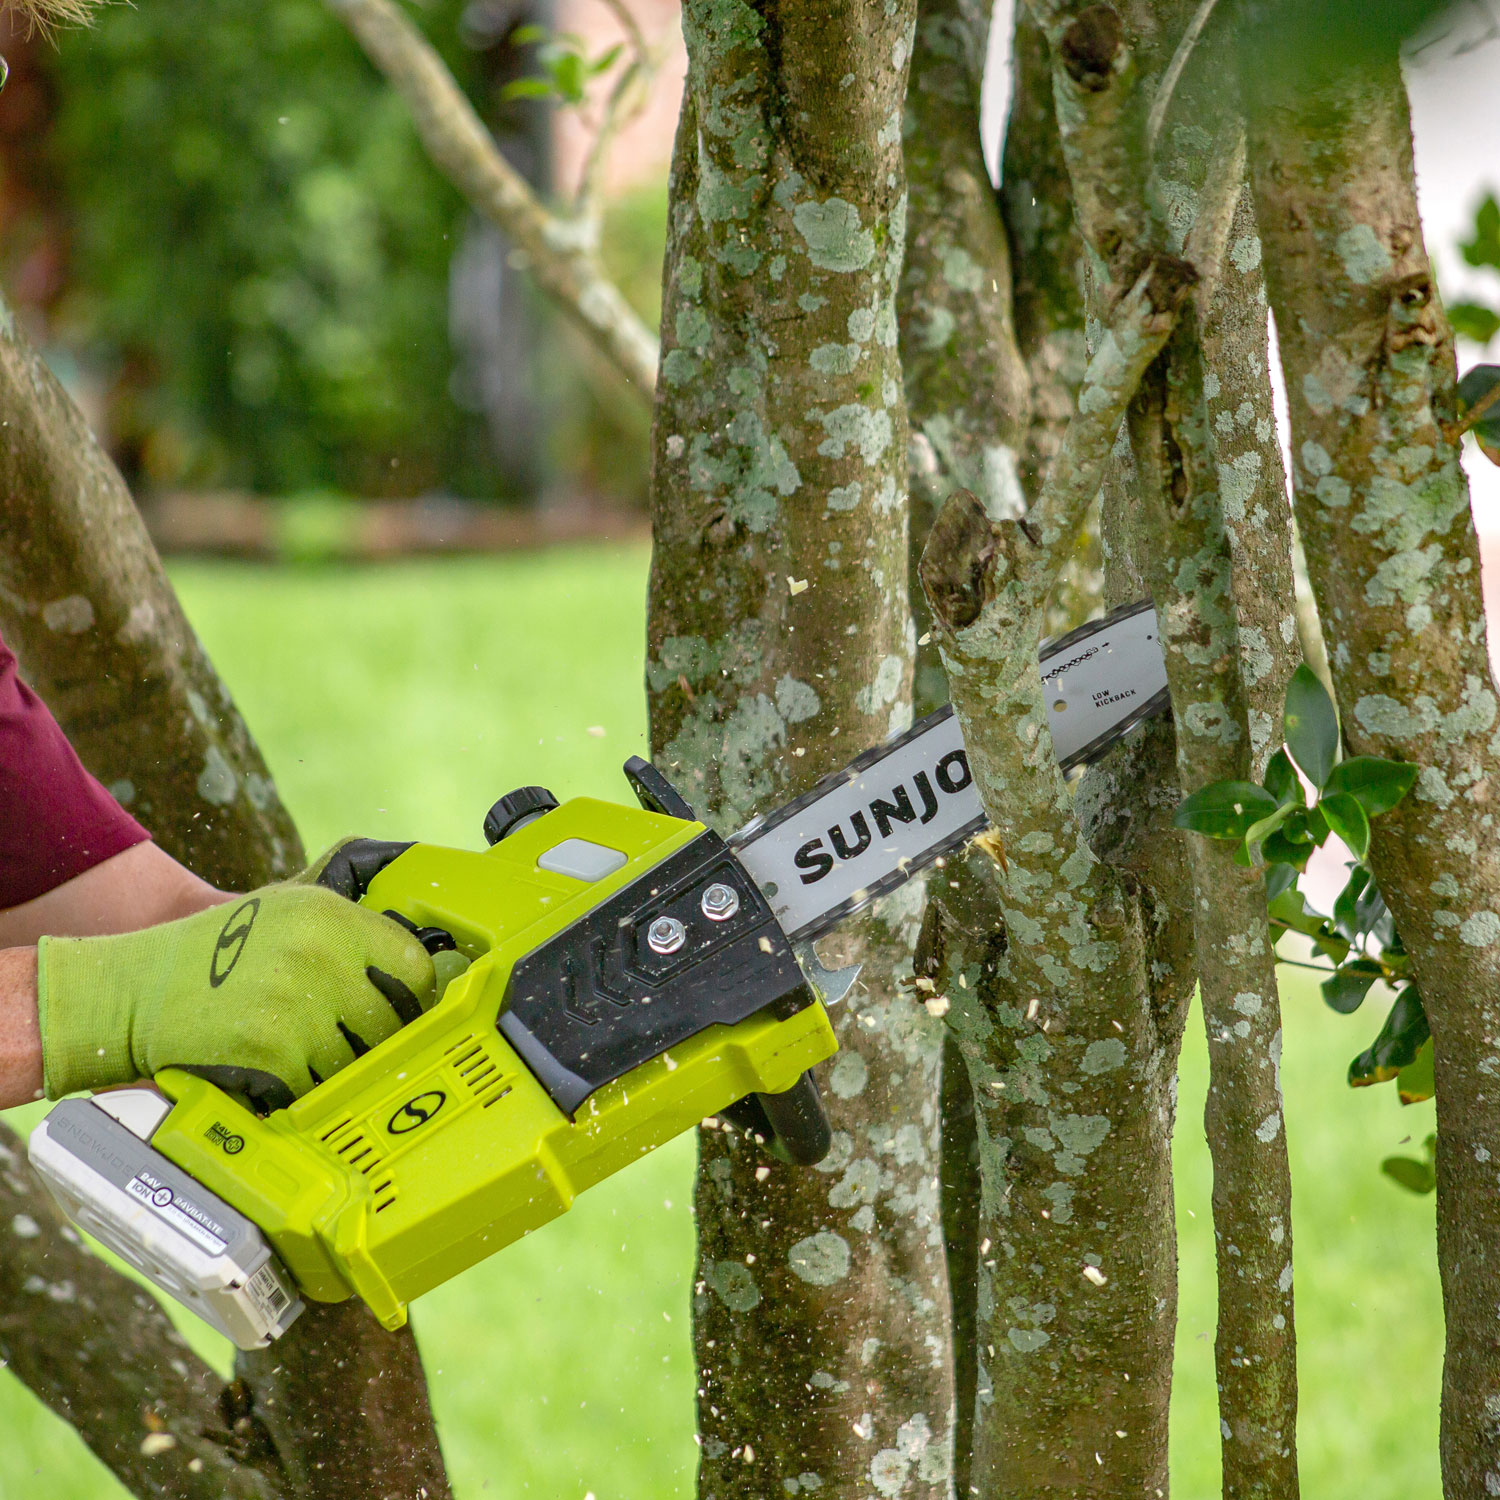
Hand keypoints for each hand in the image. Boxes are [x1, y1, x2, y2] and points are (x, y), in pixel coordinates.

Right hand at [36, 842, 433, 1109]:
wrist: (137, 989)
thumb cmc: (221, 950)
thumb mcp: (288, 910)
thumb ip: (352, 928)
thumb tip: (424, 957)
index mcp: (332, 917)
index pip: (414, 966)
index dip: (414, 994)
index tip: (407, 1008)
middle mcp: (320, 957)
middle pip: (393, 1022)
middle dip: (377, 1039)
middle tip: (354, 1040)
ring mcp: (297, 1008)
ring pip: (358, 1061)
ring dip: (339, 1067)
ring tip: (308, 1050)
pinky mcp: (272, 1055)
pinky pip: (317, 1088)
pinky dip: (303, 1089)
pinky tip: (278, 1068)